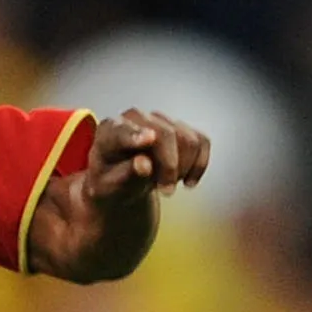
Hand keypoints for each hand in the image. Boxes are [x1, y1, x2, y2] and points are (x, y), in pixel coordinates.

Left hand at [27, 107, 211, 282]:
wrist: (122, 182)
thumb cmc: (111, 183)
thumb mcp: (110, 188)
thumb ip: (126, 176)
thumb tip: (144, 164)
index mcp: (109, 131)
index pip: (123, 132)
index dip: (136, 135)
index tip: (149, 139)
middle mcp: (135, 118)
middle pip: (165, 134)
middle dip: (170, 165)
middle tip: (167, 192)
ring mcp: (159, 120)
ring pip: (187, 139)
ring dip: (183, 168)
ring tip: (165, 185)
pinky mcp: (181, 127)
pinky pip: (202, 142)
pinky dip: (199, 165)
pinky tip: (187, 182)